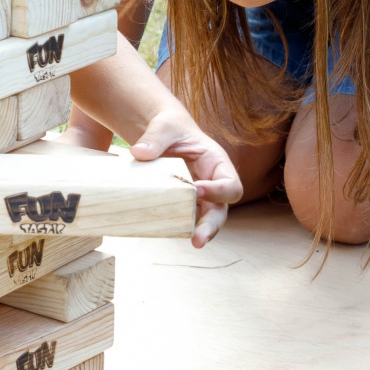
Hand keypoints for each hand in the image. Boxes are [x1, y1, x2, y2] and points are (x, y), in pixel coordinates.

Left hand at [131, 109, 243, 247]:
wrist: (160, 135)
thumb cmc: (169, 127)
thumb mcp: (164, 126)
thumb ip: (154, 138)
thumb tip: (139, 152)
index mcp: (217, 163)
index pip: (230, 184)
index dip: (218, 190)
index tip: (196, 189)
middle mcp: (212, 183)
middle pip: (221, 209)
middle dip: (212, 225)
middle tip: (199, 239)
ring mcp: (199, 196)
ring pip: (206, 219)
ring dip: (201, 232)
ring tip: (194, 243)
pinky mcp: (182, 203)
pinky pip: (186, 218)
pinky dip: (180, 227)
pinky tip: (169, 233)